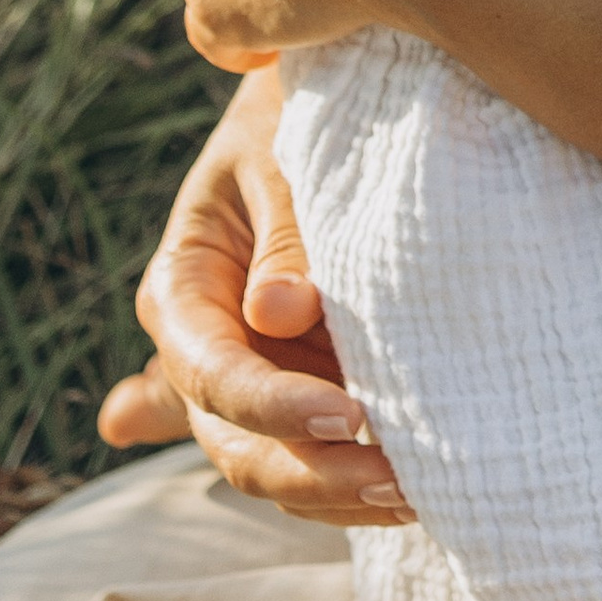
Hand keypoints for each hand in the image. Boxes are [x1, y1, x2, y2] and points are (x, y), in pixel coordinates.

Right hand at [96, 72, 416, 523]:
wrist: (328, 102)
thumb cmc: (295, 118)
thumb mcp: (280, 156)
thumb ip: (285, 232)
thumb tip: (276, 314)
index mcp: (180, 292)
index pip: (213, 373)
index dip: (275, 405)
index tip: (351, 416)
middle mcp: (206, 351)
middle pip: (238, 443)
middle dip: (315, 475)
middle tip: (401, 485)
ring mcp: (259, 377)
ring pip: (280, 467)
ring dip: (343, 495)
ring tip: (421, 497)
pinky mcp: (309, 386)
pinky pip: (321, 457)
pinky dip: (359, 483)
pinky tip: (419, 496)